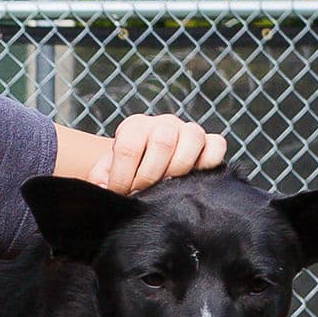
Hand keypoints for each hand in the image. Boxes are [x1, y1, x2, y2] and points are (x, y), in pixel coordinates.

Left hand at [88, 113, 227, 193]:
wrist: (148, 168)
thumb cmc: (127, 172)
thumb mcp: (107, 174)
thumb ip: (100, 180)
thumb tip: (104, 191)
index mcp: (135, 127)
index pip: (128, 146)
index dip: (123, 176)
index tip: (122, 193)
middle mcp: (163, 123)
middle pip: (162, 141)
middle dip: (150, 175)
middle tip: (143, 193)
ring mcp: (188, 130)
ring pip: (193, 137)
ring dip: (180, 167)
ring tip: (168, 186)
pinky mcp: (209, 142)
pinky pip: (217, 145)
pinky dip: (209, 161)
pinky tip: (195, 178)